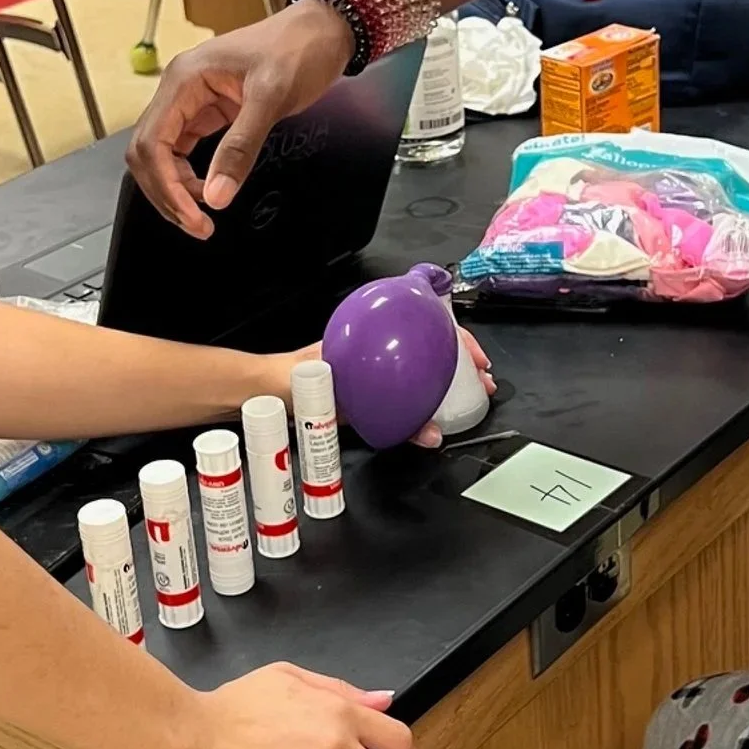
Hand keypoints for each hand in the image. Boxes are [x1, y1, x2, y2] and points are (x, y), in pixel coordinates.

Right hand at [128, 0, 354, 236]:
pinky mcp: (211, 112)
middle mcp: (180, 90)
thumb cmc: (298, 49)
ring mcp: (193, 101)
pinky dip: (191, 177)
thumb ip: (240, 148)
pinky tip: (209, 192)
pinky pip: (186, 151)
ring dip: (176, 189)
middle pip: (149, 153)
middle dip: (166, 193)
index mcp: (184, 79)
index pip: (152, 143)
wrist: (324, 30)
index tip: (193, 215)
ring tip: (203, 217)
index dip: (166, 186)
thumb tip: (216, 195)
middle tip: (198, 225)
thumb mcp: (271, 97)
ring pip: (165, 155)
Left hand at [266, 328, 495, 449]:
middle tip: (484, 381)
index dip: (457, 337)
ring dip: (449, 386)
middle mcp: (378, 351)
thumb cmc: (288, 377)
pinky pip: (405, 401)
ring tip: (470, 400)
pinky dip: (424, 412)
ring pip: (423, 374)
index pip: (424, 324)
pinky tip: (433, 424)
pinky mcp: (370, 396)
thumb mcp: (319, 380)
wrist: (264, 393)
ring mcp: (377, 373)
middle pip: (431, 349)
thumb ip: (347, 400)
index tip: (477, 357)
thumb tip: (378, 411)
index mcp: (371, 334)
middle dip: (463, 362)